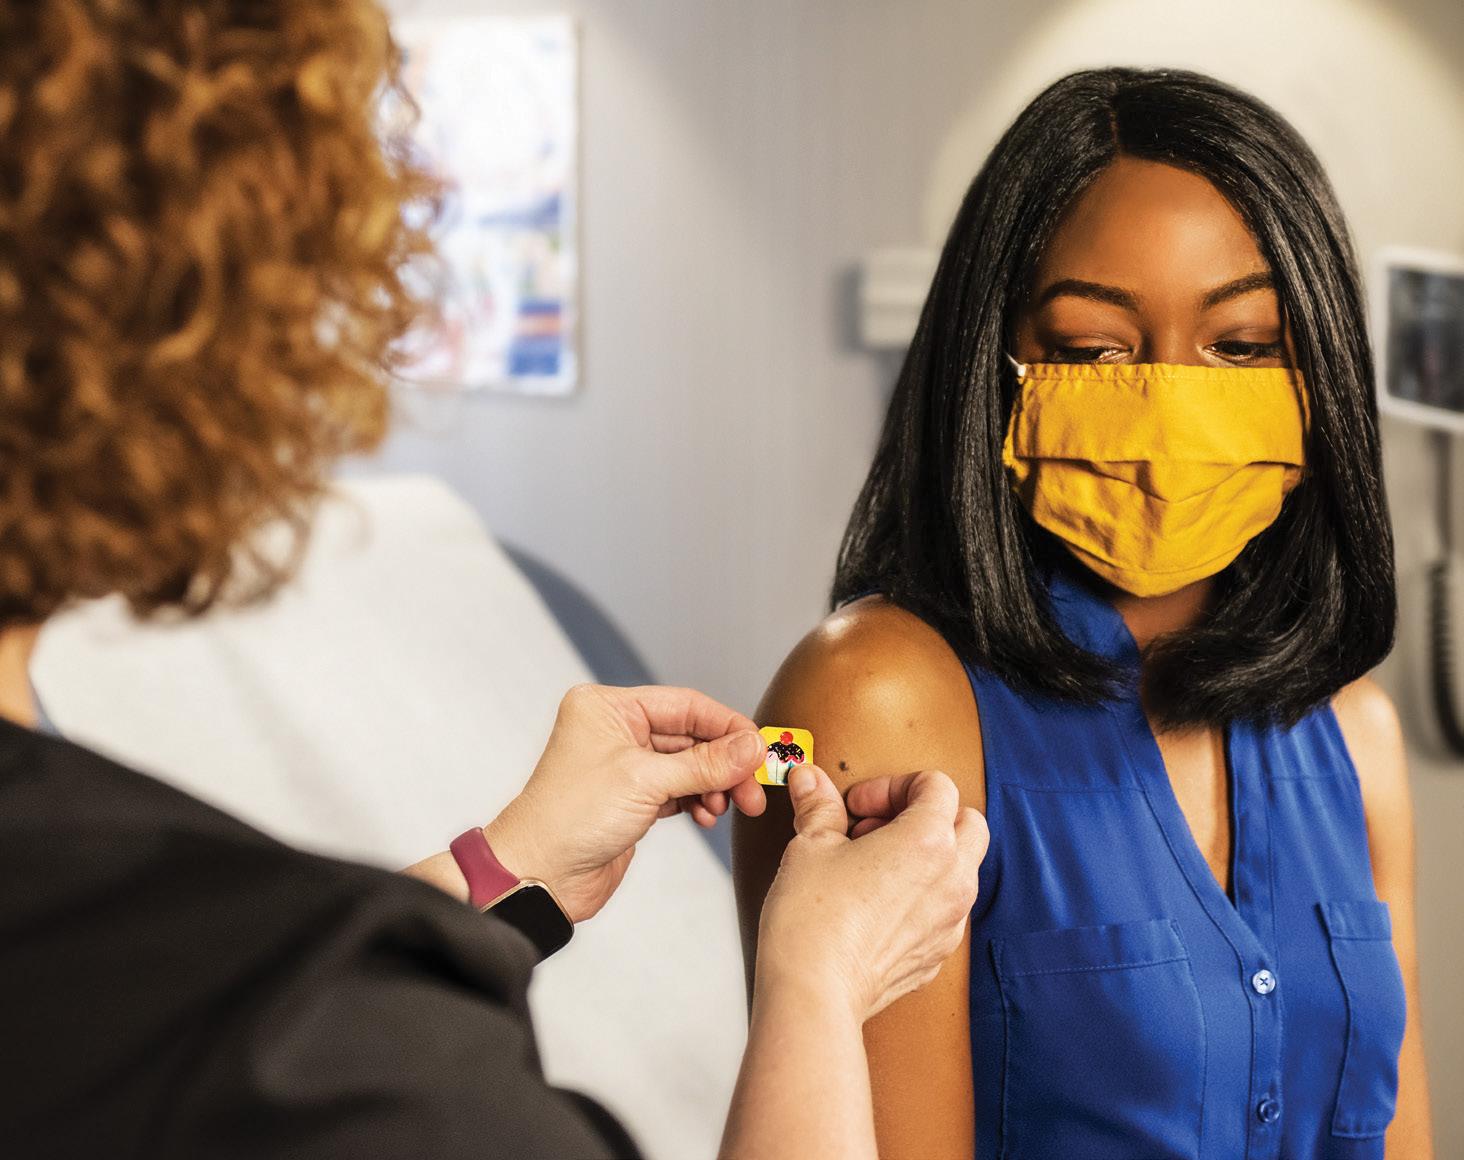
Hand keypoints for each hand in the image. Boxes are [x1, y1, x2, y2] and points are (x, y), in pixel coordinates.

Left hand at [483, 684, 768, 921]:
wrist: (539, 876)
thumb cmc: (569, 819)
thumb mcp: (646, 782)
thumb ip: (705, 764)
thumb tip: (752, 747)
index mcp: (609, 708)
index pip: (685, 705)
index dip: (727, 727)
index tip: (759, 749)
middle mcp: (615, 730)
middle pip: (691, 736)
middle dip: (725, 763)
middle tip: (752, 789)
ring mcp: (624, 766)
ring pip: (689, 765)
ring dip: (715, 785)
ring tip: (731, 807)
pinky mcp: (632, 799)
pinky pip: (679, 789)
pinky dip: (698, 800)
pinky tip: (707, 815)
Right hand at [754, 765, 986, 1021]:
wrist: (814, 993)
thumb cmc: (813, 919)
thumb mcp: (811, 846)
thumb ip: (819, 806)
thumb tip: (810, 781)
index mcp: (930, 841)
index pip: (937, 786)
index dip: (893, 786)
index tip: (858, 807)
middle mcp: (953, 879)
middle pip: (968, 823)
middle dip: (926, 815)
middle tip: (876, 829)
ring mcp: (951, 921)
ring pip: (961, 869)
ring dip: (927, 856)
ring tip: (872, 867)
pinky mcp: (938, 953)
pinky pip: (945, 910)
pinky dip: (922, 897)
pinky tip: (875, 906)